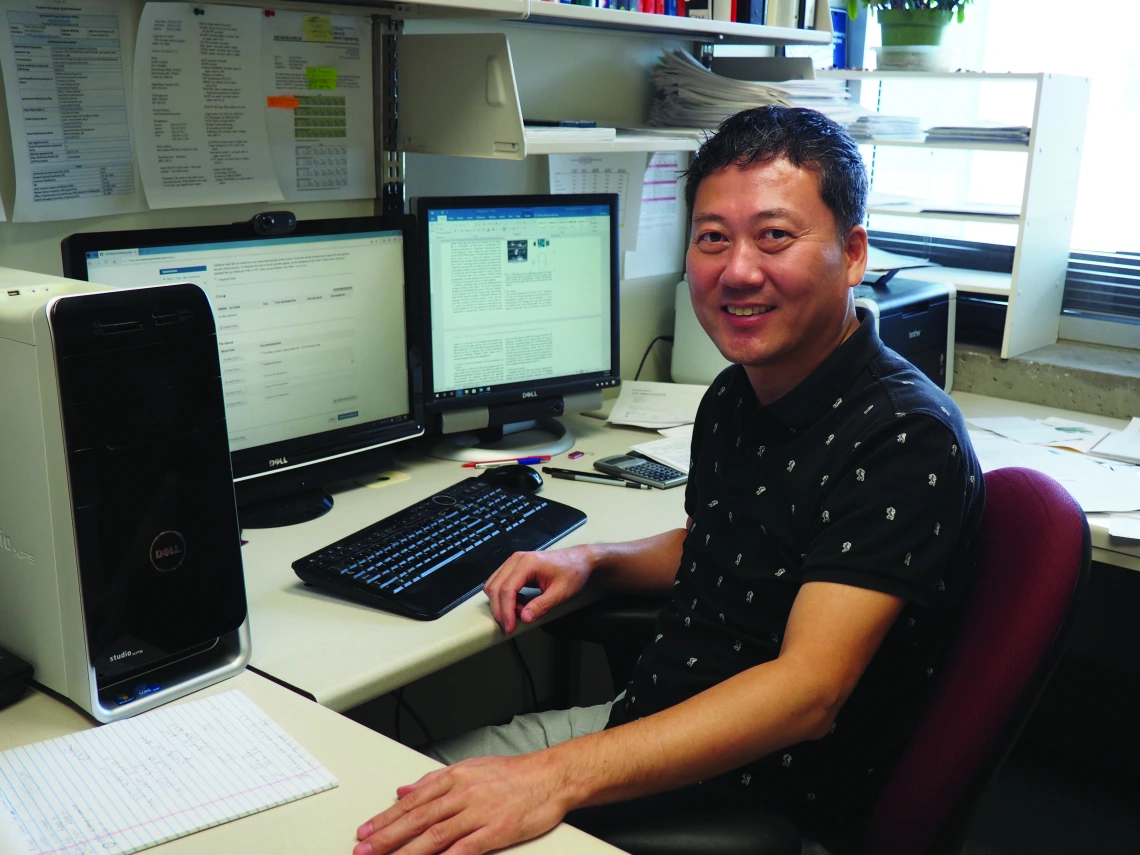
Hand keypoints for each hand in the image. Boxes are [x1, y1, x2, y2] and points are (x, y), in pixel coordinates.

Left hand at [354, 754, 568, 854]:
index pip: (412, 801)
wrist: (551, 777)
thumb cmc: (513, 773)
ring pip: (435, 834)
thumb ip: (434, 780)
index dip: (386, 818)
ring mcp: (479, 813)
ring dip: (407, 851)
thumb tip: (404, 789)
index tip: (365, 831)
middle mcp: (463, 793)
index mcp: (454, 777)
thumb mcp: (470, 767)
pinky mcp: (497, 831)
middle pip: (418, 818)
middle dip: (387, 836)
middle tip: (363, 849)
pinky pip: (466, 848)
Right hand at [483, 545, 594, 632]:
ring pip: (494, 585)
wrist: (579, 560)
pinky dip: (505, 597)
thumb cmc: (573, 572)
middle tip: (509, 626)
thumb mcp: (560, 592)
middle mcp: (517, 559)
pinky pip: (501, 583)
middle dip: (499, 609)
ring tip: (519, 612)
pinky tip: (520, 604)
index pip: (507, 589)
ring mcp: (514, 562)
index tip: (509, 627)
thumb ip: (541, 606)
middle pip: (495, 587)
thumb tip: (524, 618)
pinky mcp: (515, 567)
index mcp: (527, 563)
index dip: (505, 611)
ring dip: (501, 603)